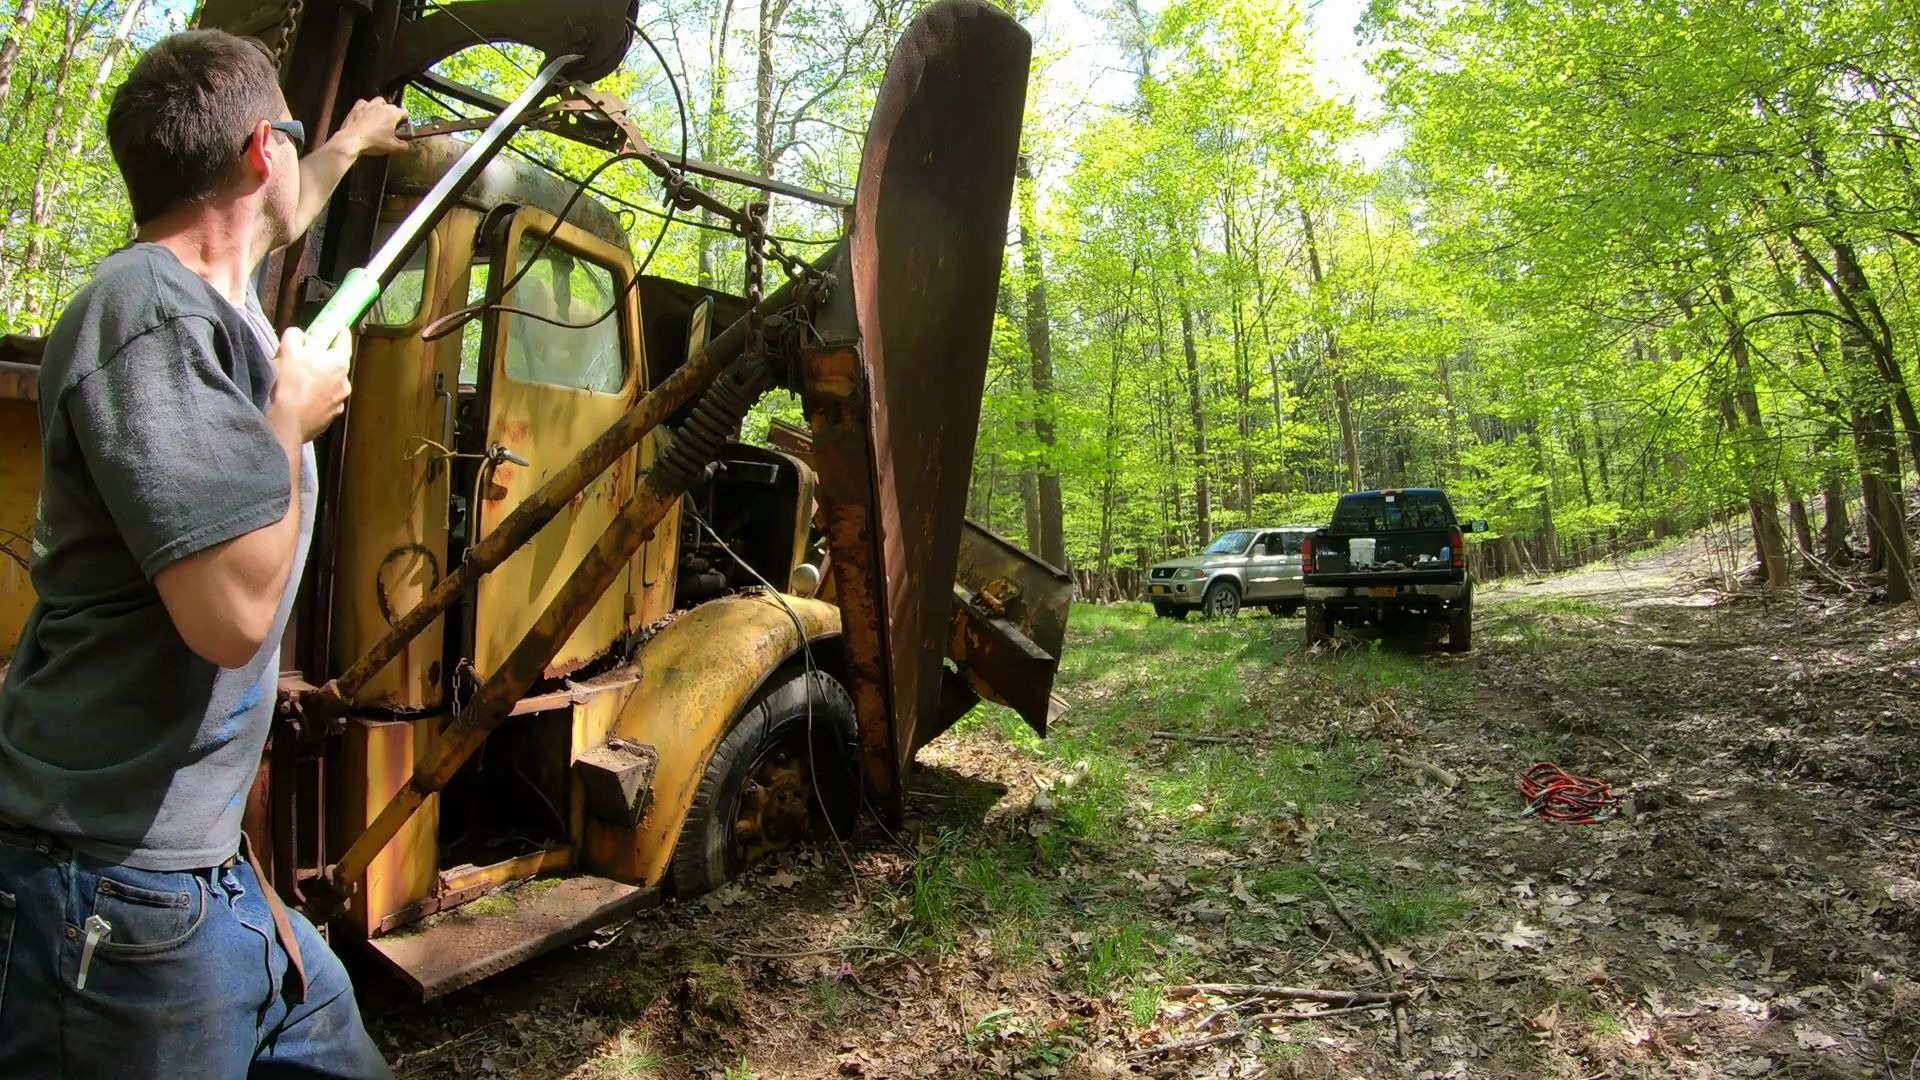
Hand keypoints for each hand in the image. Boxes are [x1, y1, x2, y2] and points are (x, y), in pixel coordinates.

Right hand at [270, 326, 351, 442]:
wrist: (287, 422)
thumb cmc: (289, 382)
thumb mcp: (287, 350)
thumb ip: (295, 336)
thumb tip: (300, 336)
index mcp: (339, 362)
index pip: (343, 340)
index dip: (337, 332)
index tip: (333, 328)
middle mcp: (345, 381)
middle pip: (336, 363)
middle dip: (324, 358)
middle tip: (305, 357)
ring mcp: (340, 401)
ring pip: (331, 383)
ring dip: (320, 380)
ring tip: (300, 381)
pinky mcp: (331, 417)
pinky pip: (325, 400)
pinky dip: (316, 397)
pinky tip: (302, 399)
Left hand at [336, 98, 408, 156]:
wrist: (352, 139)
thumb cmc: (374, 142)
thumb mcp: (392, 148)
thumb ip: (403, 146)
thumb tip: (406, 145)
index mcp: (392, 113)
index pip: (404, 112)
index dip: (405, 120)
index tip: (402, 127)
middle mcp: (382, 105)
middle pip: (391, 106)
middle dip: (393, 114)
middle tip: (390, 125)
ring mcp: (368, 104)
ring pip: (378, 101)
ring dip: (380, 107)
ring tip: (378, 116)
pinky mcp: (357, 106)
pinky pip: (364, 103)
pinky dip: (366, 107)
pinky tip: (365, 114)